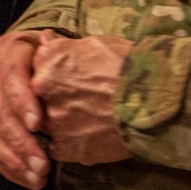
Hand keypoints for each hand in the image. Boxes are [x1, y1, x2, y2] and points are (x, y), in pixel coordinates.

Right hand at [0, 30, 57, 189]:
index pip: (10, 75)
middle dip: (20, 141)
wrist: (38, 58)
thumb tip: (53, 48)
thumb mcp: (59, 46)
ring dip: (13, 159)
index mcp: (8, 51)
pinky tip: (27, 178)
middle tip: (43, 163)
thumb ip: (58, 52)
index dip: (21, 101)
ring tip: (38, 176)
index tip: (38, 124)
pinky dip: (7, 167)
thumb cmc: (55, 56)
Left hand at [30, 34, 133, 165]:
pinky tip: (89, 134)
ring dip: (59, 123)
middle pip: (36, 101)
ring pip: (46, 125)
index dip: (50, 79)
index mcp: (47, 67)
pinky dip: (70, 144)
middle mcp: (44, 96)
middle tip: (79, 101)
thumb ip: (61, 46)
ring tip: (87, 119)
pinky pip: (59, 149)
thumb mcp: (94, 44)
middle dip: (52, 101)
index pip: (33, 74)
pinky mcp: (71, 150)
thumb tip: (45, 39)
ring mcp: (57, 125)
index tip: (65, 81)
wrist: (157, 101)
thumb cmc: (130, 66)